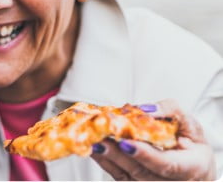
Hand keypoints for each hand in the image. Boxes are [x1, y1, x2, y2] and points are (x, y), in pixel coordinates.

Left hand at [91, 99, 215, 180]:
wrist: (191, 165)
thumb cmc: (191, 143)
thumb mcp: (189, 123)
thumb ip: (170, 112)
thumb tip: (144, 110)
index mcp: (192, 167)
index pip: (167, 165)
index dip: (145, 155)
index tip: (126, 143)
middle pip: (141, 172)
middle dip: (118, 155)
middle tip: (100, 139)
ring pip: (127, 177)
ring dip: (107, 159)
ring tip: (93, 142)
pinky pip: (120, 177)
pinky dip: (105, 162)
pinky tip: (95, 149)